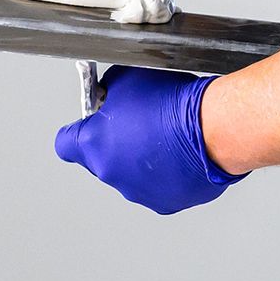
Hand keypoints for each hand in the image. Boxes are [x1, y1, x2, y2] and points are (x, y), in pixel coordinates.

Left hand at [54, 67, 248, 213]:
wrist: (213, 127)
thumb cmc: (172, 102)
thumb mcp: (128, 77)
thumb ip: (111, 90)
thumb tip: (111, 95)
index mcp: (94, 145)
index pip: (66, 144)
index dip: (78, 130)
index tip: (93, 121)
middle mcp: (112, 174)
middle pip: (101, 159)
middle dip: (116, 142)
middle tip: (141, 121)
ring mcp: (140, 193)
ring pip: (132, 175)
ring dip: (143, 159)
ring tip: (168, 136)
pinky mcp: (168, 202)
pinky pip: (161, 185)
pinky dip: (169, 172)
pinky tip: (183, 152)